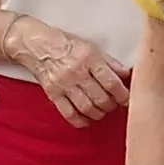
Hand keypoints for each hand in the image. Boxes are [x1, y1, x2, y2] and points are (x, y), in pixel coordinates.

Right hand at [1, 15, 128, 125]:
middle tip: (114, 105)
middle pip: (101, 98)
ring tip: (102, 111)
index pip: (111, 82)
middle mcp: (77, 72)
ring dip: (98, 114)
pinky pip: (68, 113)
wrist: (36, 44)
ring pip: (87, 108)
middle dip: (111, 105)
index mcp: (89, 58)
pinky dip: (80, 121)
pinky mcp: (53, 93)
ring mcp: (64, 84)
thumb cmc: (64, 43)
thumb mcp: (90, 47)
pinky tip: (86, 120)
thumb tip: (126, 74)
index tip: (127, 99)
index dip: (123, 95)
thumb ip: (109, 62)